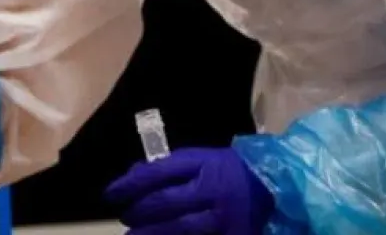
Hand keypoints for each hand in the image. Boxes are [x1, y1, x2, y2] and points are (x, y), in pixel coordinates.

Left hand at [105, 148, 273, 234]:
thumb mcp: (202, 158)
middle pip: (166, 204)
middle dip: (139, 212)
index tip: (111, 194)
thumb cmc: (230, 171)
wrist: (275, 188)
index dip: (130, 184)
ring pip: (179, 230)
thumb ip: (169, 167)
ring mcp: (223, 221)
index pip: (158, 173)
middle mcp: (213, 193)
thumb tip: (132, 177)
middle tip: (125, 217)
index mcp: (206, 166)